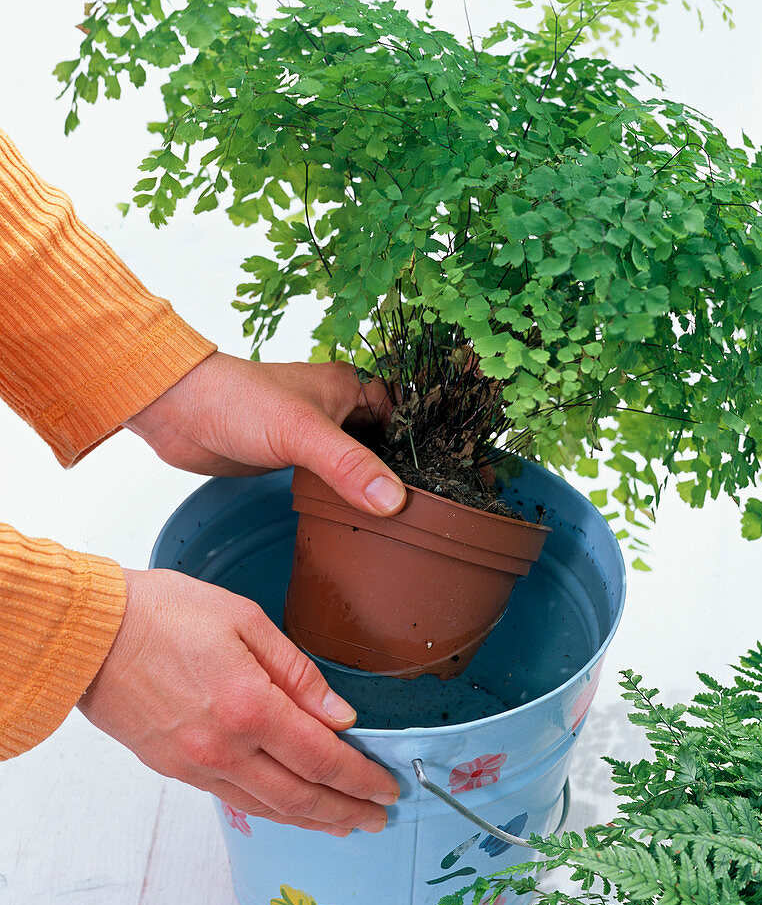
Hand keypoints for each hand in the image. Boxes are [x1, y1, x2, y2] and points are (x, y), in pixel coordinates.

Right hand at [78, 569, 400, 834]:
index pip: (322, 758)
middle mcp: (225, 748)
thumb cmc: (164, 613)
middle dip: (347, 811)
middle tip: (378, 819)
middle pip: (301, 796)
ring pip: (269, 807)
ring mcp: (197, 765)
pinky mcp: (174, 769)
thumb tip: (341, 715)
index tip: (387, 787)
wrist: (90, 633)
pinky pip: (234, 800)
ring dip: (313, 821)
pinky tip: (289, 809)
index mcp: (251, 706)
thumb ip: (298, 672)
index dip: (360, 778)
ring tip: (344, 825)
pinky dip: (271, 810)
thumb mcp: (245, 620)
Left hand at [125, 352, 405, 515]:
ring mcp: (313, 434)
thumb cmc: (235, 400)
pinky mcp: (291, 458)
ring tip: (398, 518)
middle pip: (384, 441)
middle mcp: (336, 408)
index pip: (403, 415)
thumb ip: (349, 466)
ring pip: (356, 461)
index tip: (443, 479)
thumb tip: (393, 500)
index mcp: (349, 385)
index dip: (421, 445)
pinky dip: (342, 494)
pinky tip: (353, 515)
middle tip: (424, 508)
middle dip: (399, 470)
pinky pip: (330, 478)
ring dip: (369, 485)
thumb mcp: (302, 433)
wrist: (176, 412)